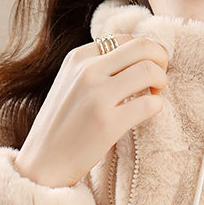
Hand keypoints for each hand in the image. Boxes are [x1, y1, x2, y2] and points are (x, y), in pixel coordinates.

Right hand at [13, 33, 168, 188]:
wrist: (42, 165)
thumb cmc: (61, 129)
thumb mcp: (70, 86)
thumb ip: (94, 70)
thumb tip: (132, 60)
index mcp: (78, 58)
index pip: (124, 39)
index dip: (143, 53)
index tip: (144, 71)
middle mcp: (87, 71)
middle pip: (142, 47)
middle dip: (160, 60)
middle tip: (159, 81)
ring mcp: (97, 96)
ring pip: (149, 70)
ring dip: (161, 82)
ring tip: (154, 96)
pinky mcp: (108, 124)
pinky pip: (149, 103)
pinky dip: (157, 106)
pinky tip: (148, 113)